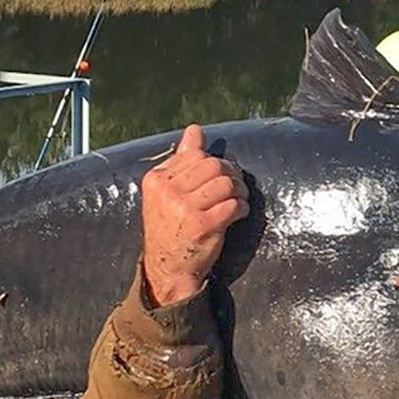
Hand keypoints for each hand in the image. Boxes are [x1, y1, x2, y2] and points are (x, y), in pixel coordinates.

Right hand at [141, 124, 248, 306]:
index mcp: (157, 180)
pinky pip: (234, 205)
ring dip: (240, 191)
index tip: (220, 176)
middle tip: (236, 188)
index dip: (215, 163)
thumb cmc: (170, 228)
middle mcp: (168, 192)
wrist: (167, 268)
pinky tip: (239, 213)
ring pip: (226, 183)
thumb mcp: (166, 193)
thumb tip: (194, 130)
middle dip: (232, 175)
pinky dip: (242, 208)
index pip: (196, 155)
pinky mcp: (203, 225)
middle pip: (215, 166)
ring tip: (239, 200)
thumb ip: (180, 161)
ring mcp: (184, 208)